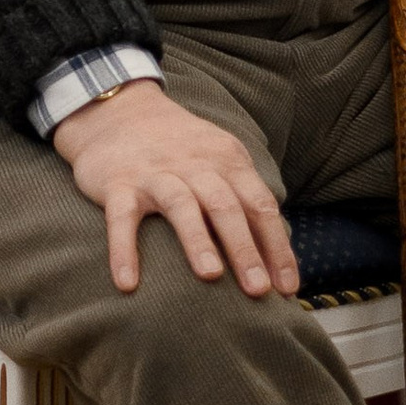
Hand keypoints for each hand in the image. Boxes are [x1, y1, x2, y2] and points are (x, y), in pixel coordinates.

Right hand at [53, 79, 300, 297]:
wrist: (121, 112)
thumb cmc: (182, 151)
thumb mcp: (220, 161)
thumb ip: (245, 199)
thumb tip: (277, 256)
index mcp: (227, 161)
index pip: (259, 205)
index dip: (277, 246)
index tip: (287, 287)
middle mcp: (195, 165)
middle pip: (225, 206)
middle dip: (245, 249)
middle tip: (259, 291)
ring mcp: (156, 173)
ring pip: (181, 205)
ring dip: (197, 241)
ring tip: (211, 277)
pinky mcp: (118, 184)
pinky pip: (121, 218)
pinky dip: (123, 250)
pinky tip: (127, 284)